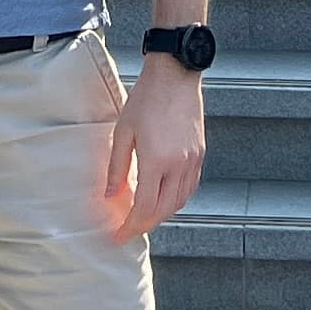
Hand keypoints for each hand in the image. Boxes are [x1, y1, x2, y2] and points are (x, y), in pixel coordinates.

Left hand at [103, 59, 205, 237]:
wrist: (175, 74)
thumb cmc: (147, 98)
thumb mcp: (123, 132)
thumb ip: (117, 168)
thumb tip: (110, 196)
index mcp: (157, 161)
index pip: (144, 208)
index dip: (131, 227)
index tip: (119, 235)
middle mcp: (179, 165)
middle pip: (164, 211)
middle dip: (145, 225)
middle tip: (128, 229)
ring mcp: (193, 160)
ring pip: (179, 202)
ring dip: (162, 214)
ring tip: (144, 216)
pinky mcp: (200, 153)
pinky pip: (190, 187)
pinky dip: (176, 199)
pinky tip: (164, 197)